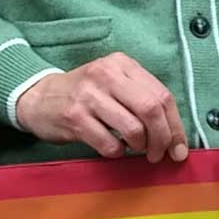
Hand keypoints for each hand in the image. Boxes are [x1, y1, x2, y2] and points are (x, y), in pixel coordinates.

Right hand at [15, 54, 187, 161]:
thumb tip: (175, 136)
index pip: (162, 96)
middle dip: (162, 139)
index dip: (176, 126)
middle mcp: (106, 74)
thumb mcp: (113, 84)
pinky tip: (113, 148)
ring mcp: (89, 95)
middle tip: (158, 154)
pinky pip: (109, 143)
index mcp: (122, 64)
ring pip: (133, 129)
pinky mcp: (74, 117)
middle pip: (151, 110)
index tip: (179, 149)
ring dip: (140, 147)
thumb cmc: (85, 96)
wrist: (38, 98)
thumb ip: (142, 99)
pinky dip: (117, 152)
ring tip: (134, 149)